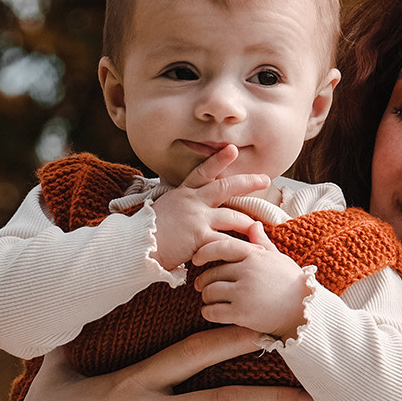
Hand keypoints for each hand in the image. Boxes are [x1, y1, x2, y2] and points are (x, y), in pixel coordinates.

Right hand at [151, 144, 270, 271]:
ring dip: (248, 222)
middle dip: (247, 182)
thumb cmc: (147, 233)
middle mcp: (192, 202)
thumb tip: (188, 210)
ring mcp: (197, 218)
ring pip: (232, 217)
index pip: (203, 172)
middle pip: (225, 187)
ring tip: (260, 226)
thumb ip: (180, 207)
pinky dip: (239, 248)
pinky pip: (225, 241)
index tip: (233, 149)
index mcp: (183, 193)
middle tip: (265, 178)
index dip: (219, 160)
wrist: (136, 246)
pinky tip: (250, 251)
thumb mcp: (164, 210)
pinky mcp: (200, 237)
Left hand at [193, 222, 310, 338]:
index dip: (204, 252)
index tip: (196, 259)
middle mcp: (247, 272)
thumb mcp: (278, 258)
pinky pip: (213, 311)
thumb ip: (261, 242)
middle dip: (203, 281)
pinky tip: (211, 312)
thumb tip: (254, 224)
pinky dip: (208, 312)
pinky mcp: (241, 314)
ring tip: (209, 300)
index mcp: (254, 255)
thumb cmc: (292, 282)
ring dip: (206, 298)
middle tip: (202, 287)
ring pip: (209, 292)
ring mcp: (243, 293)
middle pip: (212, 273)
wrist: (305, 310)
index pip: (221, 247)